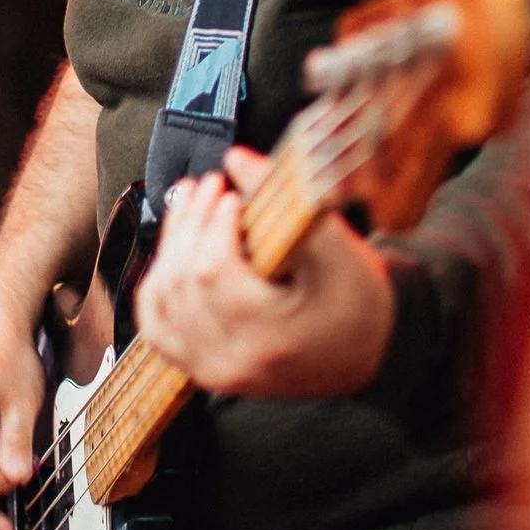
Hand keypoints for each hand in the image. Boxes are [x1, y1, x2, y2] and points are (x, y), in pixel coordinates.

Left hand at [134, 146, 395, 397]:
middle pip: (181, 284)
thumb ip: (288, 202)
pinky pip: (157, 325)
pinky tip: (174, 250)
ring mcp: (211, 370)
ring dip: (170, 246)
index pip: (213, 274)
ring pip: (161, 301)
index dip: (214, 225)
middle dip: (190, 225)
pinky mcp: (202, 366)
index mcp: (269, 338)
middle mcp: (232, 362)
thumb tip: (237, 159)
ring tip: (191, 205)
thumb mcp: (337, 251)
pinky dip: (158, 283)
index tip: (233, 196)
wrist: (372, 353)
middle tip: (211, 188)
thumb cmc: (360, 306)